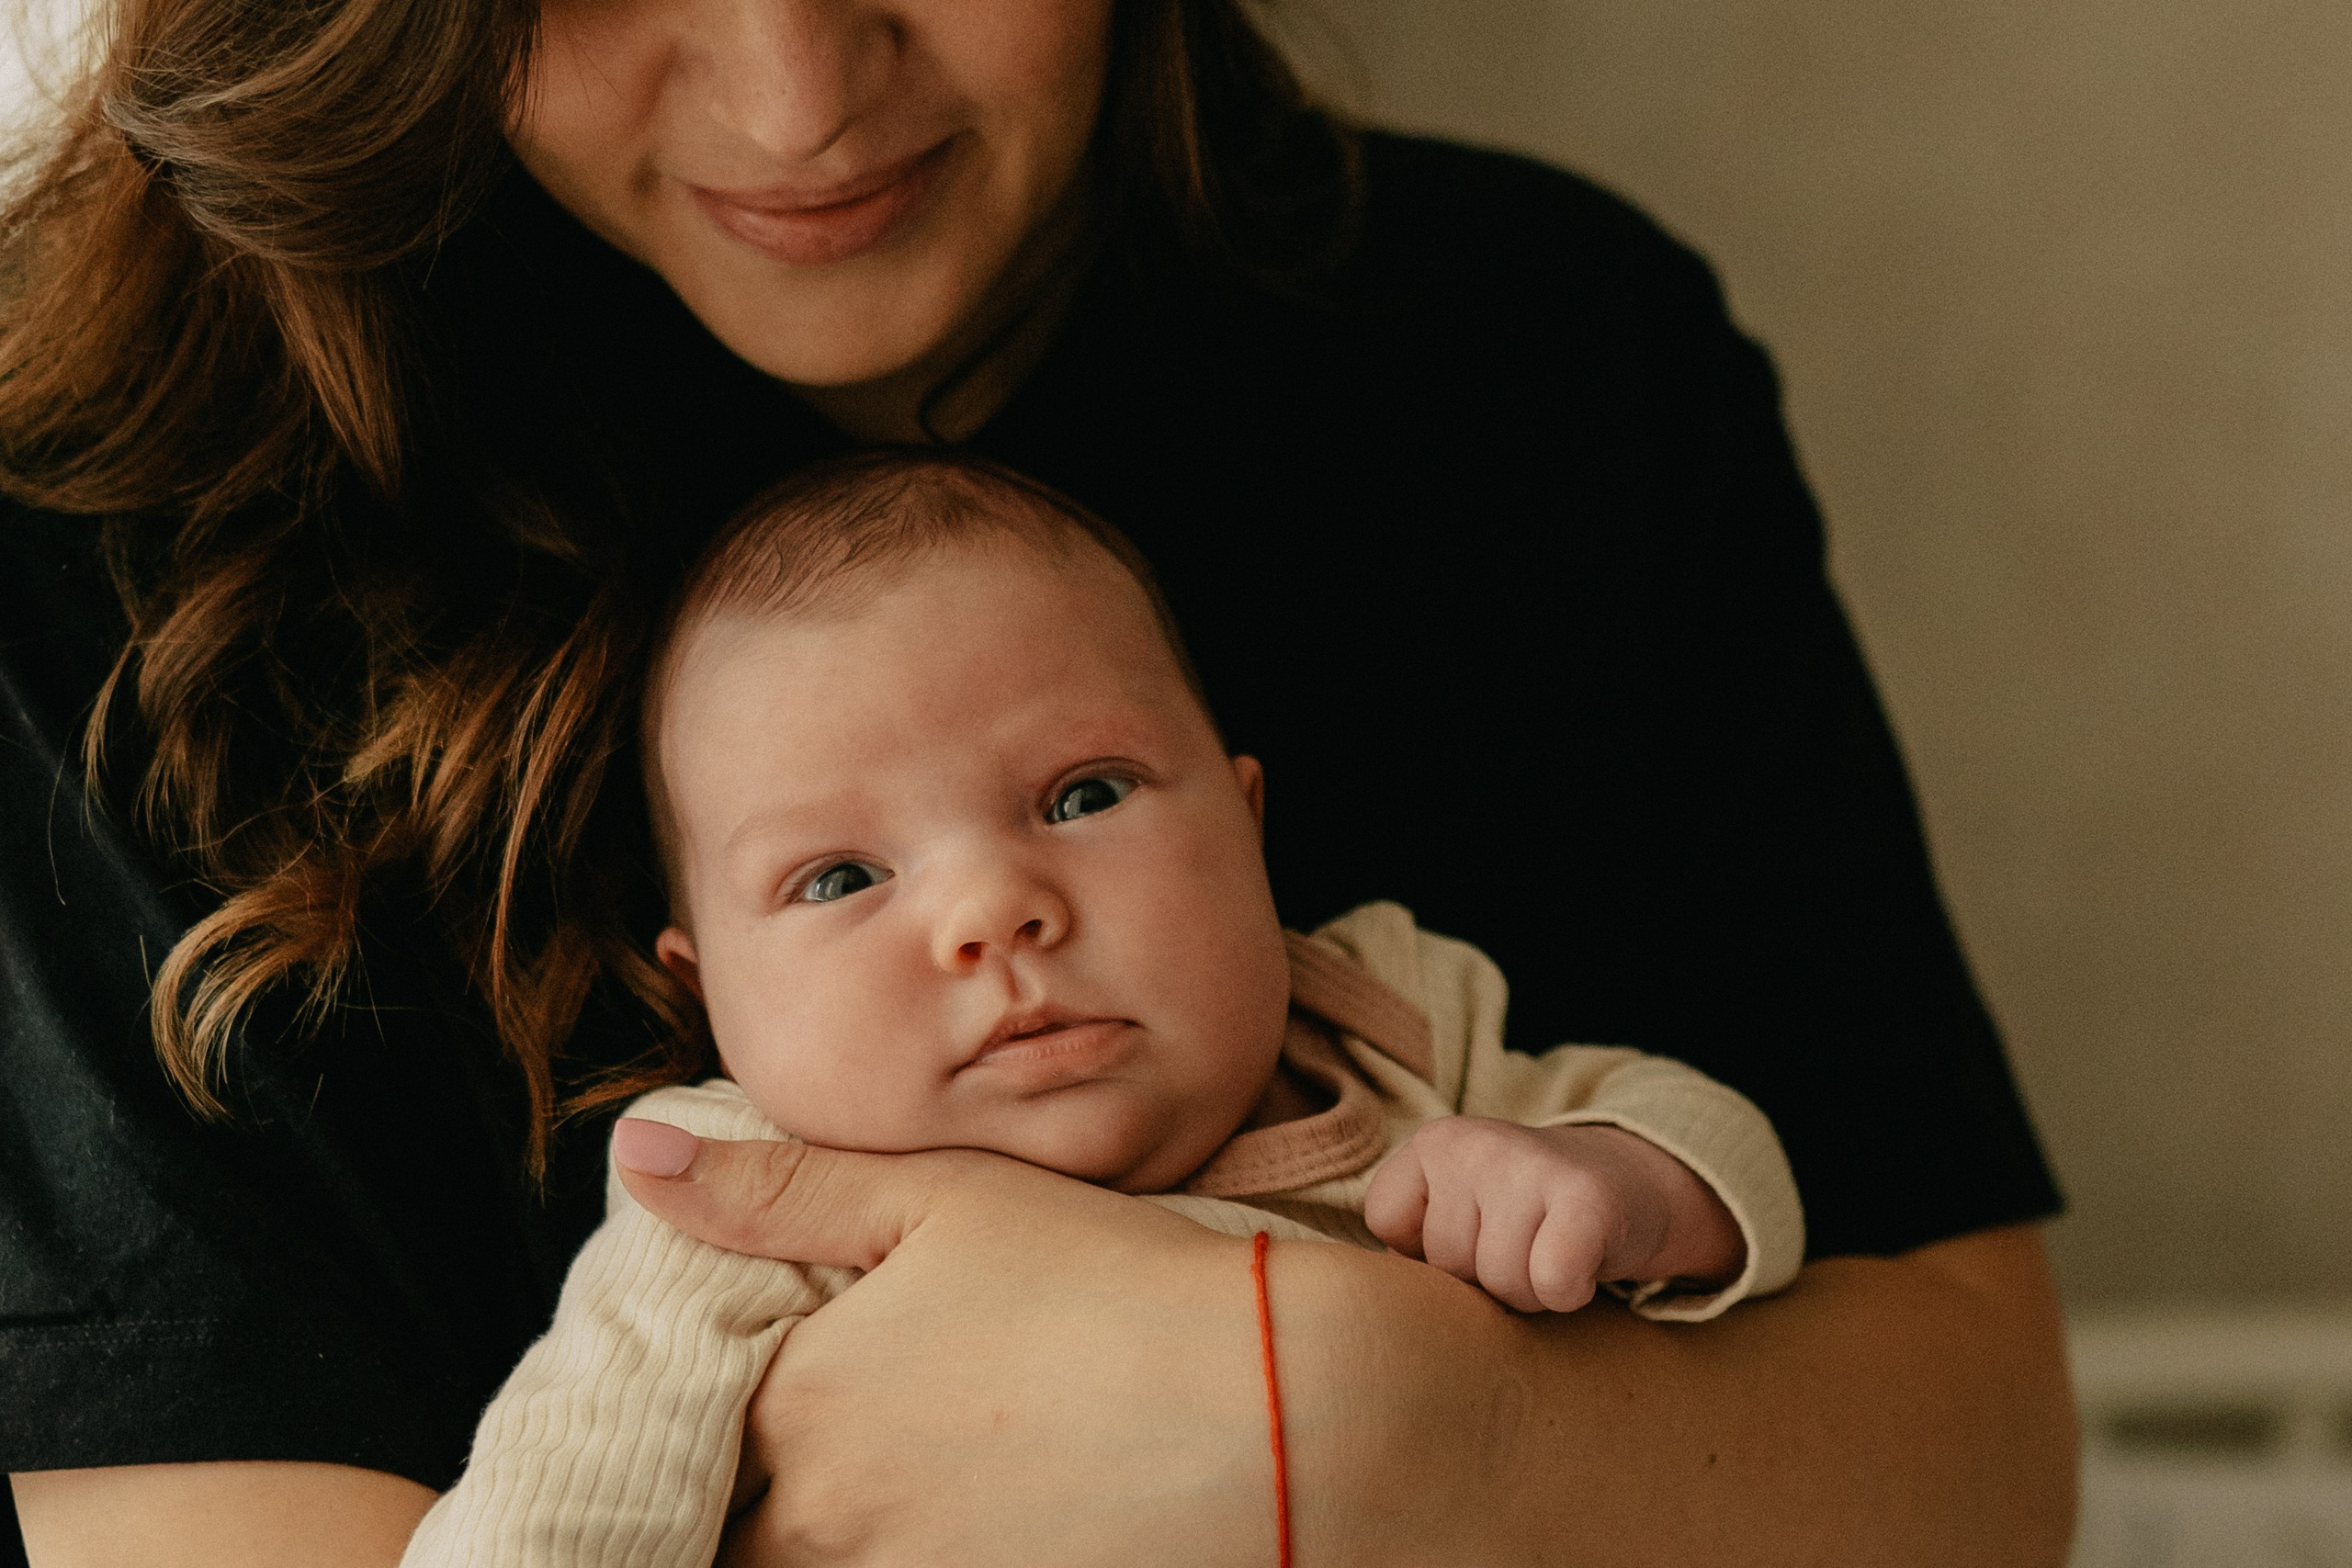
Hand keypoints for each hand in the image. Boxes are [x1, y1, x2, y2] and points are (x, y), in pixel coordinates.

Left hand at [615, 1131, 1314, 1566]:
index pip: (676, 1430)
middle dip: (739, 1490)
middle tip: (808, 1436)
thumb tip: (631, 1158)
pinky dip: (908, 1554)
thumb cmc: (1105, 1284)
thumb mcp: (939, 1198)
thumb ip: (777, 1188)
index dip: (689, 1410)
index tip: (722, 1387)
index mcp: (798, 1403)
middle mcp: (826, 1520)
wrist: (1273, 1409)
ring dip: (820, 1529)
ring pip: (809, 1566)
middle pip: (730, 1526)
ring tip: (901, 1468)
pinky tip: (969, 1510)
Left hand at [1363, 1117, 1744, 1311]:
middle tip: (1524, 1246)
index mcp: (1434, 1141)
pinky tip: (1583, 1265)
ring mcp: (1530, 1164)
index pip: (1387, 1225)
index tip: (1472, 1233)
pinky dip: (1567, 1293)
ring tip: (1551, 1253)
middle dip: (1485, 1277)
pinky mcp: (1587, 1198)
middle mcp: (1476, 1142)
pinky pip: (1551, 1283)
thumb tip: (1388, 1312)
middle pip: (1448, 1264)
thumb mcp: (1458, 1210)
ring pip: (1499, 1282)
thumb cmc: (1526, 1217)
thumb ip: (1414, 1247)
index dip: (1430, 1252)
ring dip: (1529, 1289)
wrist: (1629, 1185)